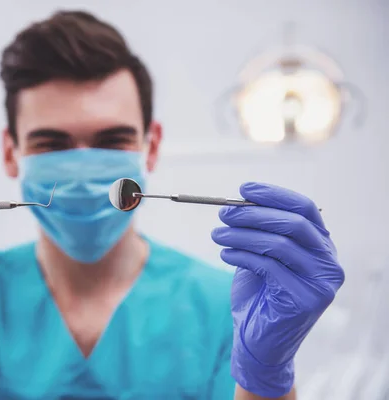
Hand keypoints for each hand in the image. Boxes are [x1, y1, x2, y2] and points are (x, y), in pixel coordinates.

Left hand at [211, 182, 344, 397]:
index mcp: (321, 245)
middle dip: (253, 213)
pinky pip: (269, 267)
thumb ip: (259, 231)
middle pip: (293, 223)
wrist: (258, 340)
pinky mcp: (306, 300)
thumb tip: (238, 200)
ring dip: (241, 235)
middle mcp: (329, 262)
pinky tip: (224, 254)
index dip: (273, 194)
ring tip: (216, 234)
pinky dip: (241, 255)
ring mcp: (321, 282)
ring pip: (279, 244)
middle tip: (223, 213)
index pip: (304, 208)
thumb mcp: (260, 255)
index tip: (243, 188)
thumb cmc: (259, 294)